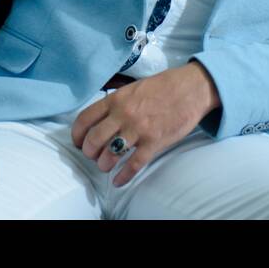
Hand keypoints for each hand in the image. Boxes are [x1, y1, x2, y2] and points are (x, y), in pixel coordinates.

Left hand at [71, 62, 215, 187]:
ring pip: (110, 154)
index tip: (78, 142)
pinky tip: (118, 180)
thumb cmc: (163, 87)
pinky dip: (123, 176)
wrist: (191, 88)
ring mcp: (138, 129)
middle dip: (89, 152)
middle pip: (94, 140)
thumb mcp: (132, 88)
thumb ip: (116, 103)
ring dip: (104, 164)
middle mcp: (123, 114)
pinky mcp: (154, 142)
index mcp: (116, 99)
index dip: (77, 135)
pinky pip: (133, 164)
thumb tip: (100, 119)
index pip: (85, 119)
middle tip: (93, 156)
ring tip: (106, 166)